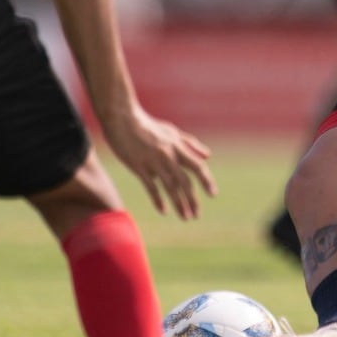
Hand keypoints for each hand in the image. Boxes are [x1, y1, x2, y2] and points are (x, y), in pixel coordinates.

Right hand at [101, 106, 216, 219]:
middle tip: (197, 215)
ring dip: (179, 203)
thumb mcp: (172, 131)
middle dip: (192, 199)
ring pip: (170, 186)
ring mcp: (153, 161)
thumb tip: (208, 155)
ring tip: (186, 218)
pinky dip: (158, 199)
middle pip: (185, 181)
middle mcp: (168, 155)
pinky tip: (164, 211)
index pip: (197, 166)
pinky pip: (150, 186)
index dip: (206, 180)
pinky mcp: (138, 166)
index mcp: (177, 146)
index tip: (213, 195)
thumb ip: (190, 144)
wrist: (122, 118)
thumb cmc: (147, 125)